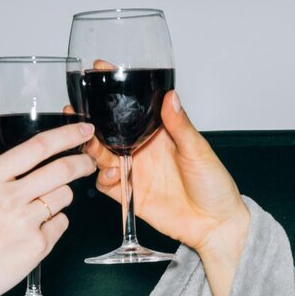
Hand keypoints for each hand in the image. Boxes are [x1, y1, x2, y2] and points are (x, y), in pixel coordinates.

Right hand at [0, 122, 95, 295]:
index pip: (38, 146)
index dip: (68, 135)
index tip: (84, 130)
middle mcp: (9, 197)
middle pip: (62, 169)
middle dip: (82, 164)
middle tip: (88, 163)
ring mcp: (25, 222)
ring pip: (65, 196)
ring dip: (62, 197)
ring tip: (42, 207)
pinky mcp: (38, 246)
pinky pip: (62, 224)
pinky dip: (54, 225)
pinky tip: (35, 231)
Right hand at [90, 90, 248, 256]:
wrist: (214, 224)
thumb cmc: (214, 185)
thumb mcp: (198, 150)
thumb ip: (180, 125)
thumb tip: (170, 96)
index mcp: (160, 133)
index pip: (133, 107)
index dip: (115, 90)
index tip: (100, 71)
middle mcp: (143, 150)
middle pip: (110, 131)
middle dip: (92, 120)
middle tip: (79, 112)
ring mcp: (135, 172)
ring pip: (102, 156)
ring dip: (92, 148)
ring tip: (91, 143)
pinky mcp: (130, 196)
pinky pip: (106, 184)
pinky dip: (102, 177)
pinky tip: (111, 174)